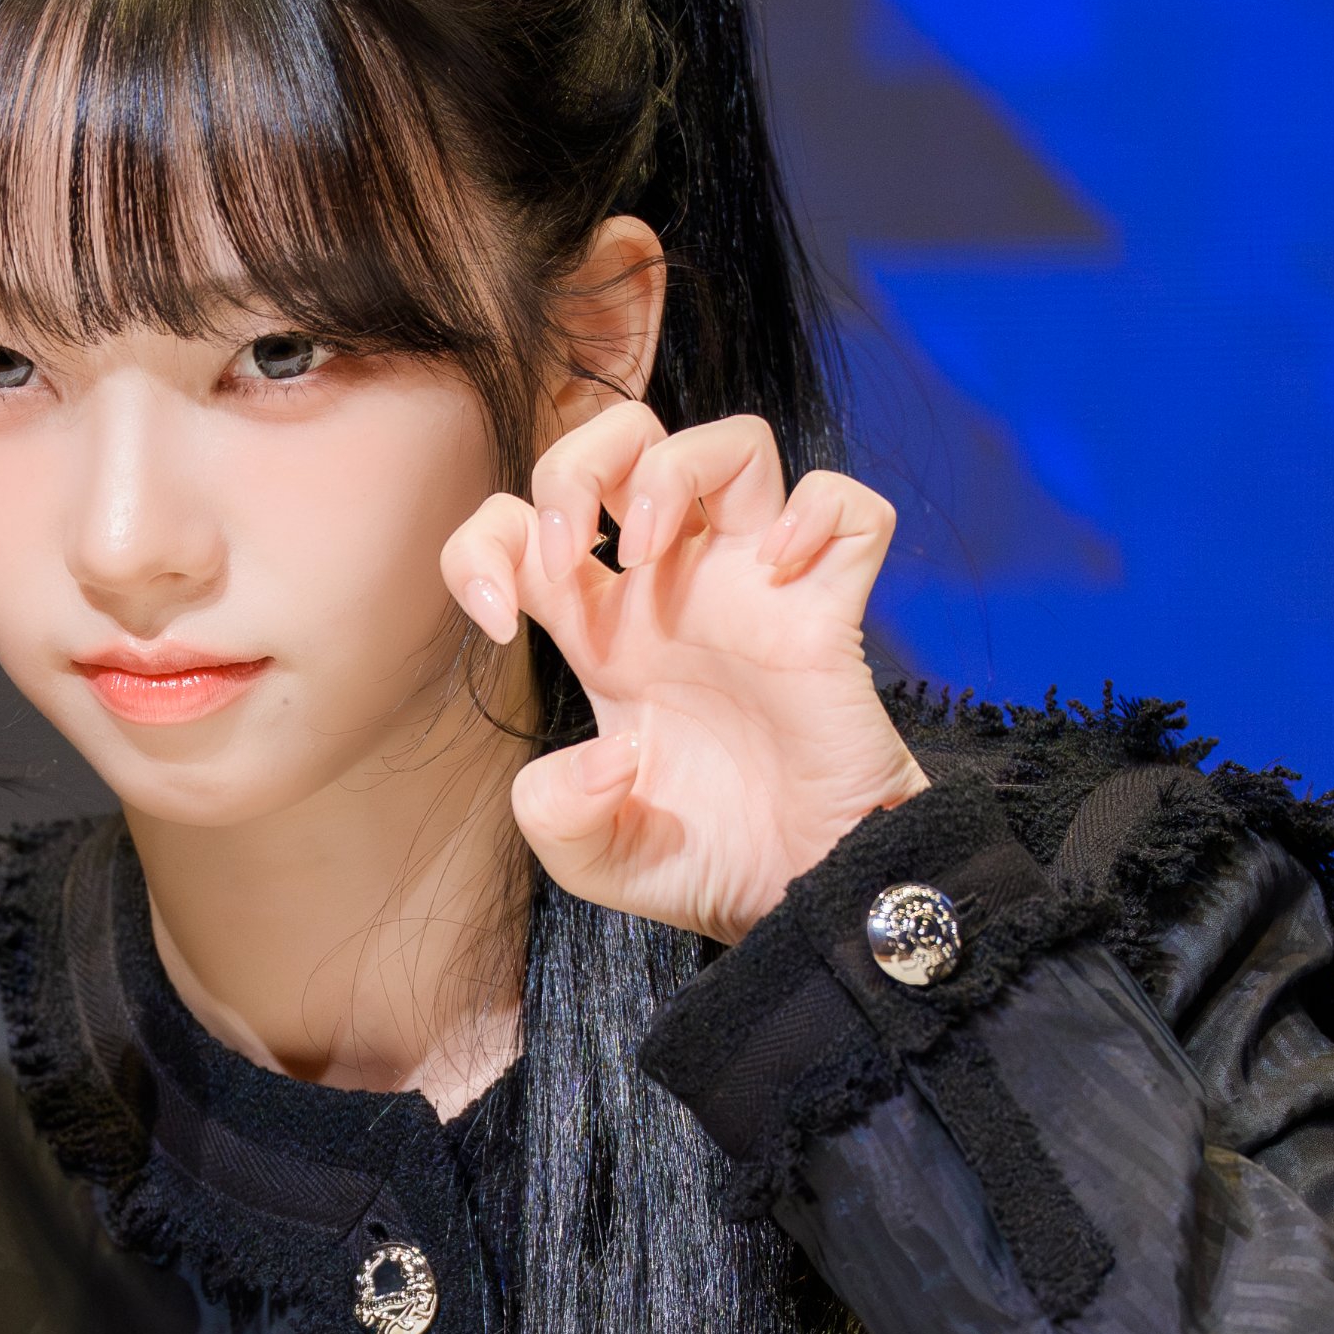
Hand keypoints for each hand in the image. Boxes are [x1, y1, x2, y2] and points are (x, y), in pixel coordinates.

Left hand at [441, 410, 926, 941]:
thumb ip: (555, 814)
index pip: (521, 522)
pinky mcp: (829, 613)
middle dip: (578, 465)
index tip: (499, 621)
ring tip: (651, 551)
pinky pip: (850, 510)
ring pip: (736, 443)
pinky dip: (819, 514)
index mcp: (601, 630)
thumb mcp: (591, 857)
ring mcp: (755, 590)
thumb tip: (608, 754)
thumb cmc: (699, 862)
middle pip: (625, 435)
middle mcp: (675, 588)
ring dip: (675, 470)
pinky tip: (778, 576)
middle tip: (576, 554)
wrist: (799, 897)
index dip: (484, 546)